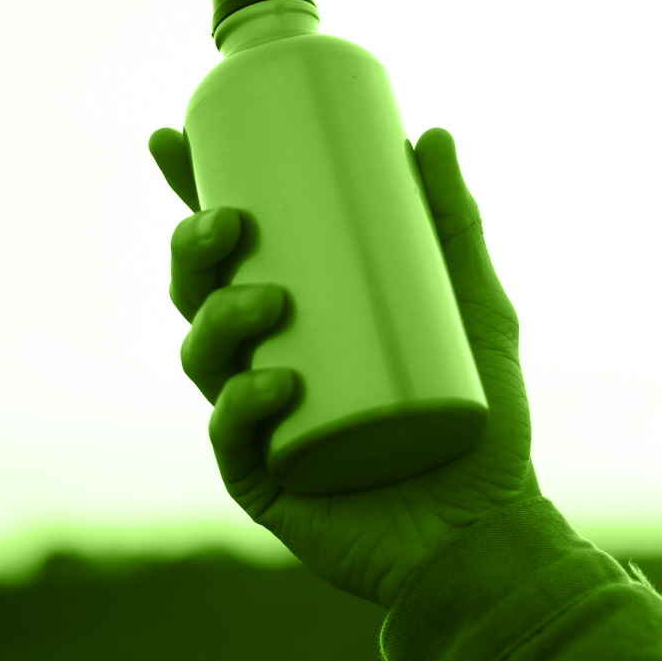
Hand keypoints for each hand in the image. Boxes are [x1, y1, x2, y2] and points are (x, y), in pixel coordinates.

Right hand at [148, 126, 538, 608]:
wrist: (491, 527)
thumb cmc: (481, 416)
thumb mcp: (474, 306)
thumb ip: (455, 223)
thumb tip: (434, 133)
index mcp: (293, 316)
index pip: (223, 248)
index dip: (185, 192)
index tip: (170, 138)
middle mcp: (259, 363)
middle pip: (196, 294)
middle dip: (193, 250)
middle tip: (231, 223)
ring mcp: (256, 423)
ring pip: (202, 359)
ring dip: (218, 319)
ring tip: (267, 302)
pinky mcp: (264, 480)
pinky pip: (230, 439)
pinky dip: (241, 406)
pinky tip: (273, 386)